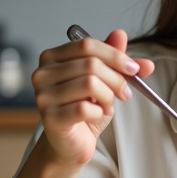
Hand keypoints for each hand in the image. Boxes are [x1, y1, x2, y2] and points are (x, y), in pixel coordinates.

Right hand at [31, 29, 154, 166]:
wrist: (71, 143)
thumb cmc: (83, 109)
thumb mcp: (102, 80)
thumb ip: (111, 57)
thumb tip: (121, 34)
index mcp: (52, 57)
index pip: (87, 44)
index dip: (115, 55)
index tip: (134, 68)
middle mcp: (42, 73)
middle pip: (91, 64)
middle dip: (116, 79)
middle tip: (124, 92)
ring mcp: (43, 95)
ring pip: (90, 84)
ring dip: (108, 97)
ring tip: (107, 105)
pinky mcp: (50, 117)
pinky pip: (86, 108)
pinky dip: (100, 112)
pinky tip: (97, 115)